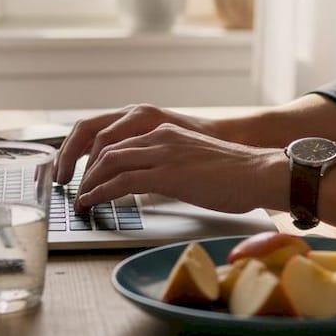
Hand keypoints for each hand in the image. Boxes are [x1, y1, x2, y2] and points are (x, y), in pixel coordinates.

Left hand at [68, 117, 284, 214]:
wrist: (260, 173)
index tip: (84, 175)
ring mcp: (163, 153)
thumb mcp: (195, 161)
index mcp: (165, 132)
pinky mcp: (167, 174)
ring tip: (80, 201)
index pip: (118, 139)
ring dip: (89, 183)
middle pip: (105, 146)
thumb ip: (171, 166)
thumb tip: (155, 184)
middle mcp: (160, 136)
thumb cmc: (236, 174)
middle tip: (74, 189)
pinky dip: (101, 193)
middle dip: (83, 169)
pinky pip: (122, 181)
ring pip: (109, 162)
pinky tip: (92, 203)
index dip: (95, 158)